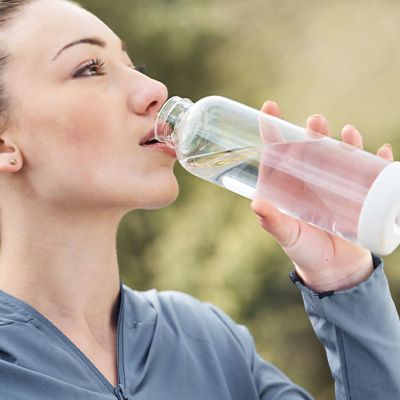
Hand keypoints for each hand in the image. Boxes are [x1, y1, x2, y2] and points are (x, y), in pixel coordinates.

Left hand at [251, 101, 393, 291]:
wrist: (333, 270)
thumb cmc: (304, 251)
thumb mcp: (287, 236)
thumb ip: (272, 222)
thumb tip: (256, 204)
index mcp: (289, 185)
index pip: (279, 152)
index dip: (273, 128)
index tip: (269, 107)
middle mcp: (311, 180)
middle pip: (312, 148)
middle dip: (314, 132)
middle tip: (316, 122)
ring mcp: (336, 186)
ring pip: (342, 155)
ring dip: (347, 142)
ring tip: (349, 133)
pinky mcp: (358, 195)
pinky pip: (371, 174)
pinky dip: (379, 162)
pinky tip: (383, 152)